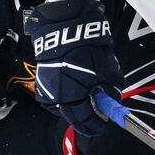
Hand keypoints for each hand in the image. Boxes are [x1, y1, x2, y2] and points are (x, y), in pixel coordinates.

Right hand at [23, 0, 122, 135]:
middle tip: (95, 124)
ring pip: (62, 110)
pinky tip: (73, 99)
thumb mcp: (108, 71)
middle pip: (72, 118)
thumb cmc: (90, 49)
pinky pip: (53, 100)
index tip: (103, 126)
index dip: (96, 125)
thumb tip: (111, 101)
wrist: (65, 28)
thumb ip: (111, 90)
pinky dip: (64, 102)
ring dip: (74, 113)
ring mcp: (48, 89)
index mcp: (74, 96)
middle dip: (86, 122)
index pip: (86, 119)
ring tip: (86, 111)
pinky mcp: (42, 82)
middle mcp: (58, 97)